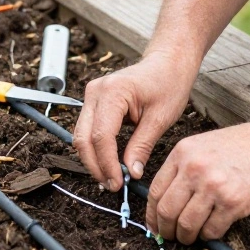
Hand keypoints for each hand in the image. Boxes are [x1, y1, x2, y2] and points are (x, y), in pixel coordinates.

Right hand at [73, 50, 196, 190]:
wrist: (167, 63)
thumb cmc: (168, 84)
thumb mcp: (160, 118)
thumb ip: (142, 146)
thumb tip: (131, 174)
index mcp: (113, 92)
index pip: (101, 136)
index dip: (107, 164)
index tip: (118, 183)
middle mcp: (96, 91)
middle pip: (83, 138)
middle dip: (96, 166)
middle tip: (113, 185)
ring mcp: (91, 95)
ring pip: (81, 136)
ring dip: (93, 160)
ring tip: (111, 178)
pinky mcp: (93, 101)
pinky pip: (87, 130)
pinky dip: (95, 149)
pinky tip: (108, 163)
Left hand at [145, 115, 249, 243]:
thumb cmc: (246, 145)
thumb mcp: (204, 145)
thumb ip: (184, 168)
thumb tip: (167, 202)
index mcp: (183, 153)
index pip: (155, 191)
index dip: (153, 214)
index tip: (156, 225)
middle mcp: (194, 169)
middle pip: (167, 211)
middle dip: (166, 230)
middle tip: (171, 237)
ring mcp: (213, 186)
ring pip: (187, 225)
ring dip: (187, 237)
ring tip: (193, 237)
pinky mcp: (233, 202)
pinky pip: (211, 230)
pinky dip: (210, 236)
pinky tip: (214, 230)